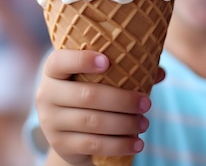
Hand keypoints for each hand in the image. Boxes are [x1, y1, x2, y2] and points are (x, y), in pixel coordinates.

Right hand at [36, 49, 152, 165]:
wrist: (67, 130)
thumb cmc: (88, 92)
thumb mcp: (98, 79)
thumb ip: (125, 70)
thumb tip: (159, 72)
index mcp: (53, 70)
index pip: (60, 61)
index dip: (81, 60)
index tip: (107, 61)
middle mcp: (46, 94)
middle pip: (87, 96)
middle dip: (122, 101)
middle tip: (147, 103)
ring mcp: (50, 122)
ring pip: (92, 122)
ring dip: (124, 124)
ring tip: (145, 123)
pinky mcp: (60, 144)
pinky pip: (92, 144)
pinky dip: (118, 145)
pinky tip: (136, 143)